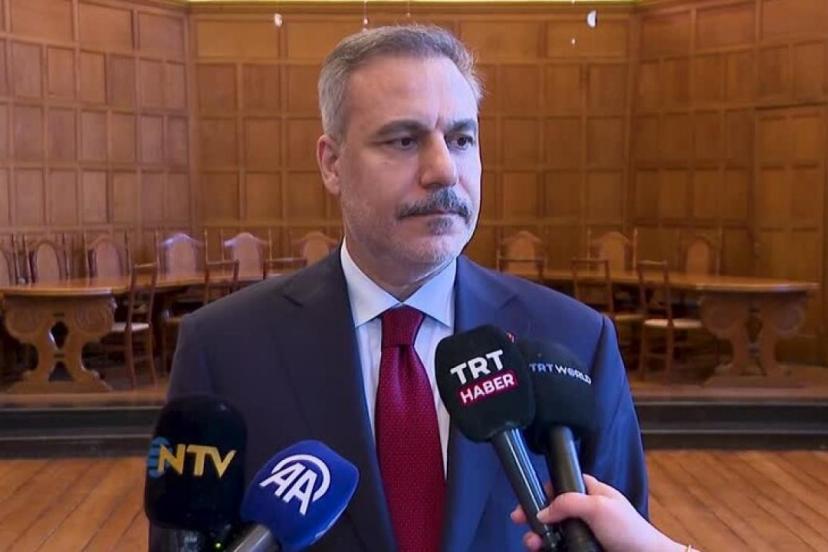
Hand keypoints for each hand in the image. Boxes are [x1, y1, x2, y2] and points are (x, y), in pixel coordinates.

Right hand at [510, 474, 686, 551]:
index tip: (528, 498)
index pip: (561, 483)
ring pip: (553, 531)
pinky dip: (548, 547)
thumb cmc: (630, 531)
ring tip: (532, 542)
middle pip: (552, 509)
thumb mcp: (598, 507)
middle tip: (521, 521)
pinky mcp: (582, 549)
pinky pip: (560, 547)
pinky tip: (541, 549)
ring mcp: (583, 532)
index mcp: (590, 493)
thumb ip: (568, 502)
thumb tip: (543, 511)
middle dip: (534, 515)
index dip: (544, 489)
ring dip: (538, 535)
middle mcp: (584, 512)